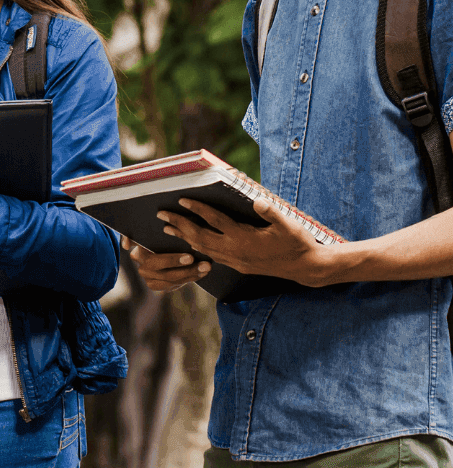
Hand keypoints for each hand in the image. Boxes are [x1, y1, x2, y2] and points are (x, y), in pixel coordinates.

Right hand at [122, 236, 210, 292]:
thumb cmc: (145, 235)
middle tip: (204, 264)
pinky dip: (191, 279)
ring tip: (207, 267)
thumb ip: (130, 236)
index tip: (190, 257)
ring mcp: (151, 281)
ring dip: (193, 274)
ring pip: (175, 281)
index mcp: (137, 256)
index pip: (157, 261)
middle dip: (188, 269)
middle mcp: (143, 271)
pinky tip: (202, 273)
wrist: (144, 247)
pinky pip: (177, 284)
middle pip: (168, 274)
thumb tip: (127, 246)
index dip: (174, 260)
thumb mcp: (136, 232)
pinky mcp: (160, 286)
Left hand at [156, 197, 338, 286]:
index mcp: (244, 238)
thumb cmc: (297, 242)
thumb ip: (272, 213)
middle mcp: (236, 251)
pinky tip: (191, 244)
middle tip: (161, 214)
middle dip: (180, 224)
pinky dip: (198, 248)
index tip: (182, 199)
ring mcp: (236, 260)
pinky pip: (212, 256)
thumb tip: (257, 200)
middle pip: (201, 236)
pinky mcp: (239, 265)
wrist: (306, 267)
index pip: (215, 221)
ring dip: (184, 237)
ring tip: (167, 228)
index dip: (198, 210)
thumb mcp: (288, 225)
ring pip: (203, 248)